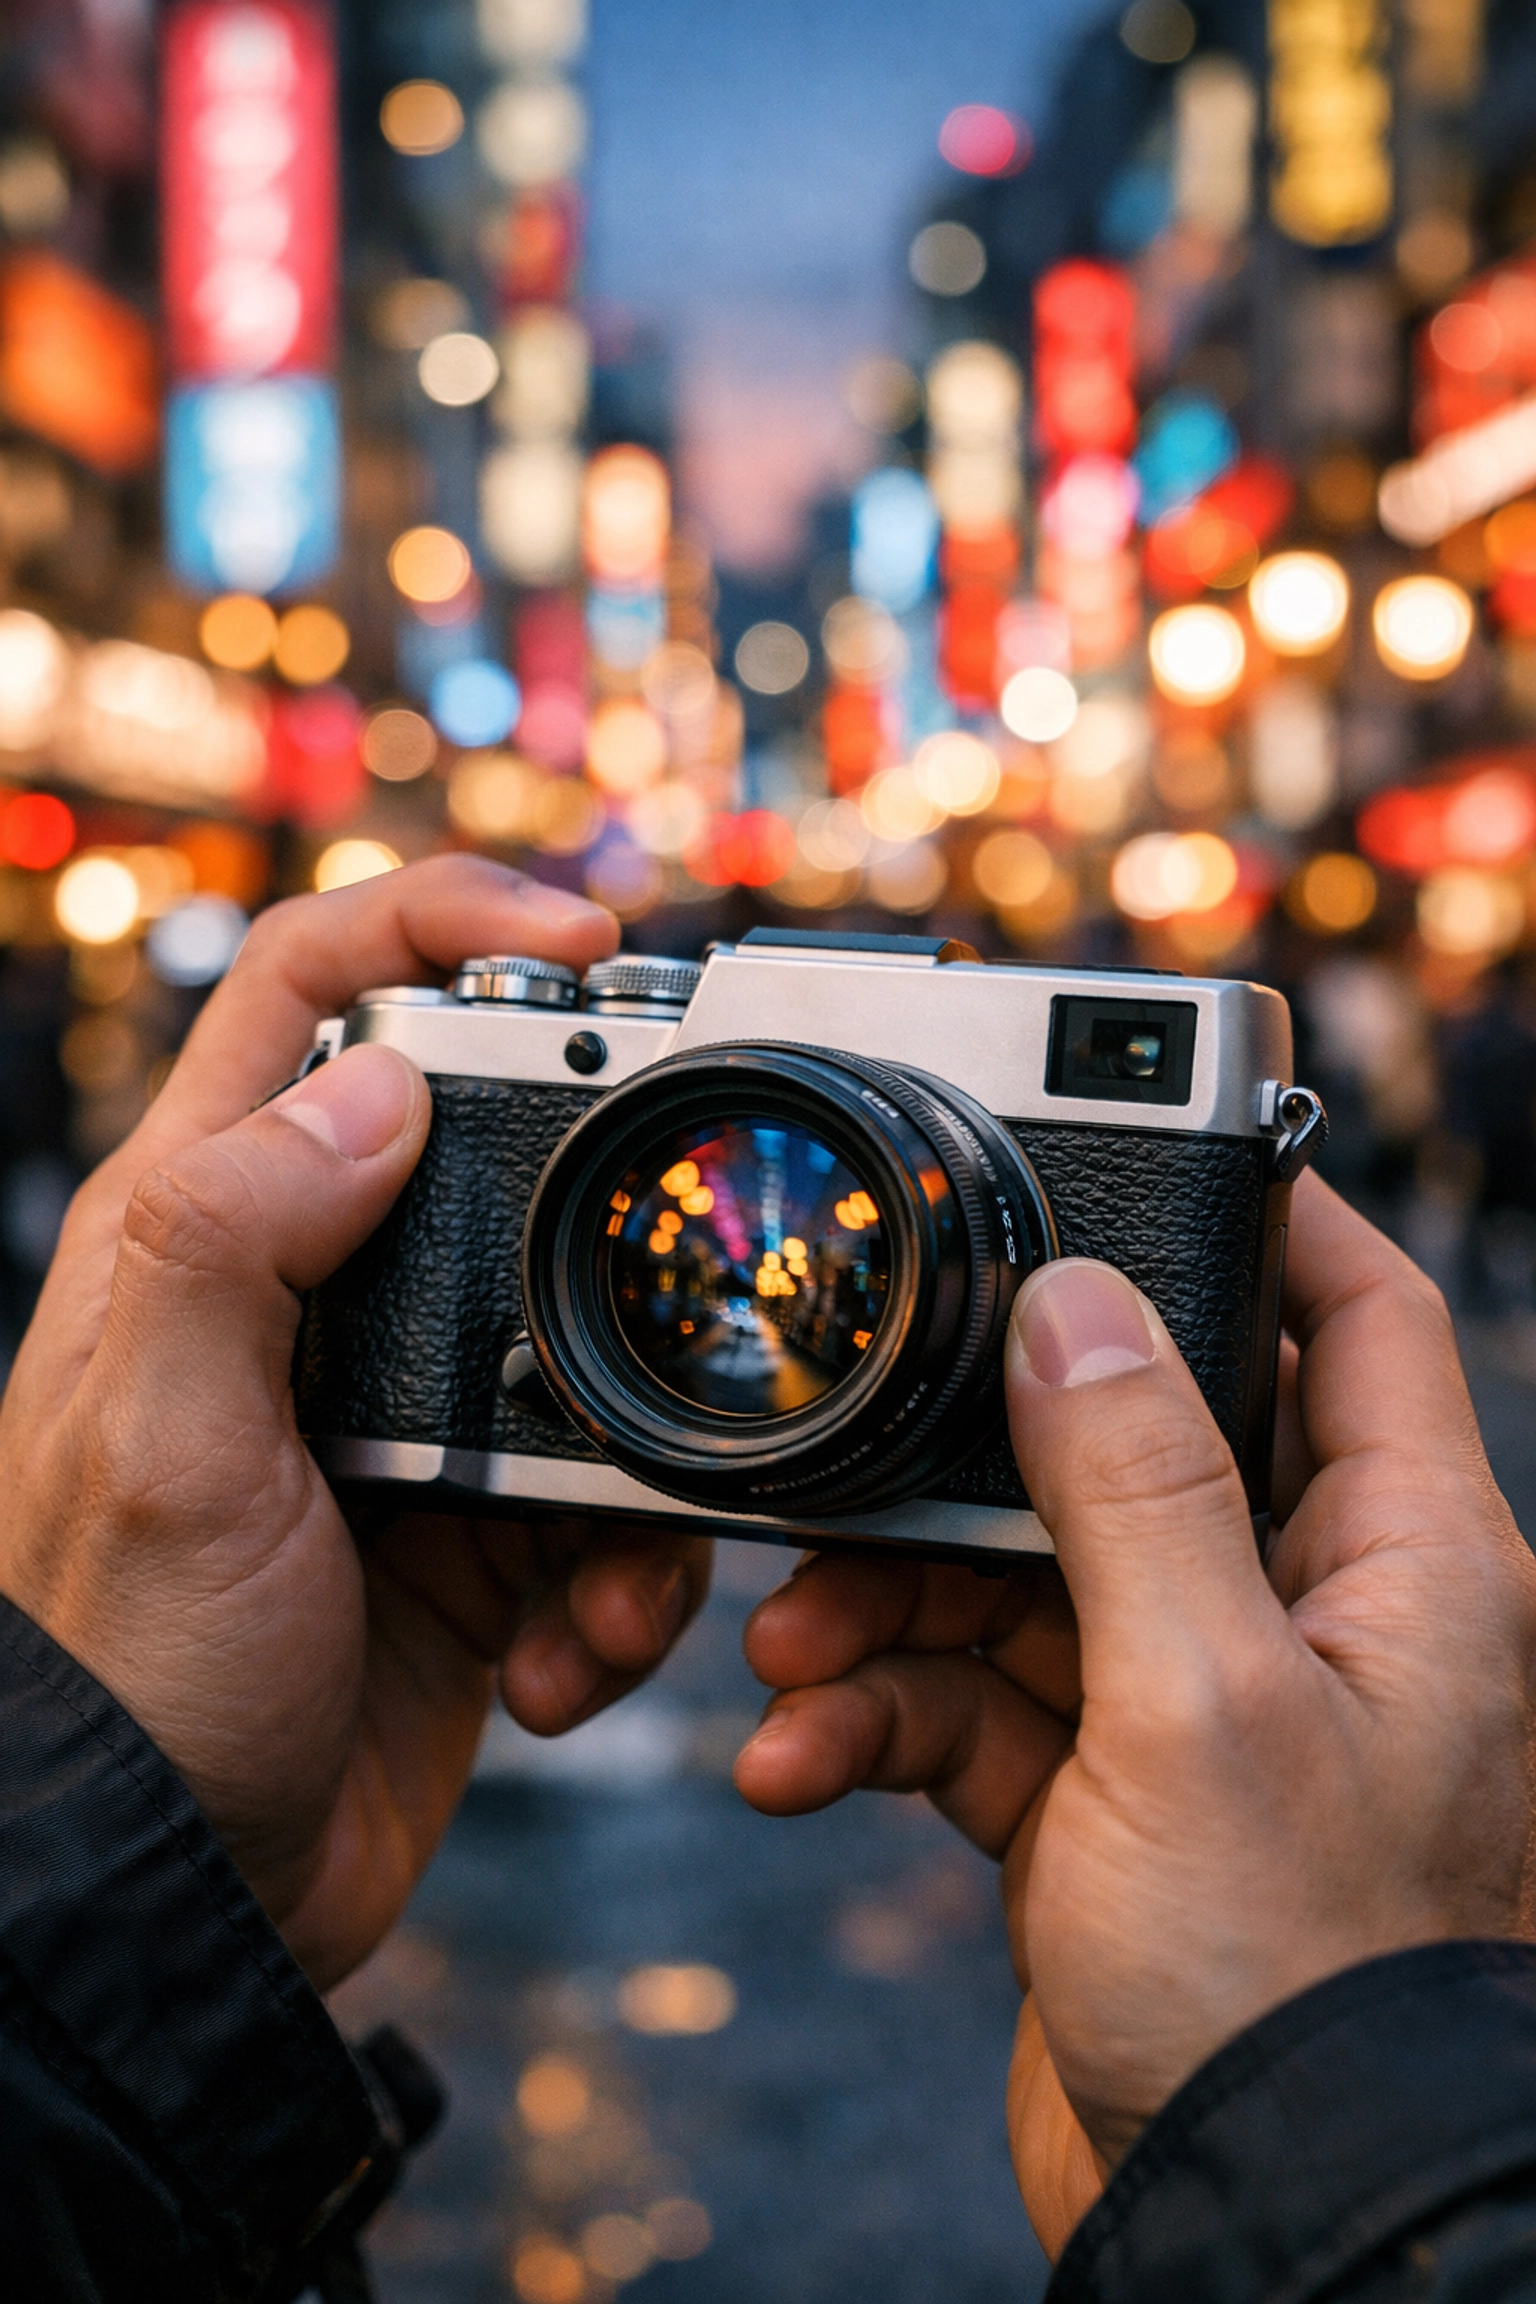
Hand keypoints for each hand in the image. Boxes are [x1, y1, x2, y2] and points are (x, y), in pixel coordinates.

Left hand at [0, 857, 710, 1990]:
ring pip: (589, 1334)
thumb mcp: (158, 1444)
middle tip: (682, 1251)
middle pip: (501, 1146)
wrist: (182, 1891)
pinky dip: (622, 1580)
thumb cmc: (125, 1667)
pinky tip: (563, 1658)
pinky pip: (612, 1498)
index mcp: (207, 1226)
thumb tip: (385, 1087)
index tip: (589, 936)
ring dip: (634, 1456)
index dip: (446, 919)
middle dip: (604, 1204)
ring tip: (589, 1579)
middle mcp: (316, 1293)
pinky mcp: (482, 1526)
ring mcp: (411, 1411)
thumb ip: (237, 1238)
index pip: (317, 992)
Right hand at [735, 1176, 1535, 2251]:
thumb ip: (1137, 1485)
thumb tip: (1074, 1301)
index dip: (1265, 1217)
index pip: (1356, 1319)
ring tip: (793, 1651)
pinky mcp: (1102, 1800)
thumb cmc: (1299, 1983)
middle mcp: (1307, 1613)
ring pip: (1023, 1580)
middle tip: (860, 1460)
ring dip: (892, 1607)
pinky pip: (973, 1709)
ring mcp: (1198, 1707)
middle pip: (1134, 1446)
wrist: (1264, 2228)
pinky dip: (879, 1718)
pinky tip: (797, 1757)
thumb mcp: (1205, 1701)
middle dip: (980, 1456)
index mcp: (1401, 1559)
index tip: (1137, 1147)